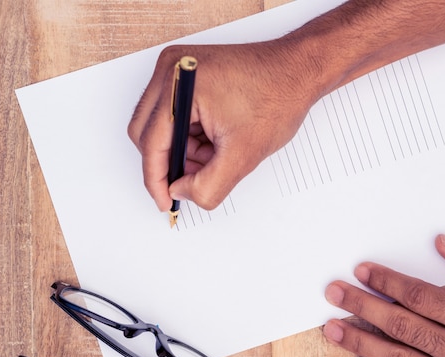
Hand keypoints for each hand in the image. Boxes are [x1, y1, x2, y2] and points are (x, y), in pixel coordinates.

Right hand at [127, 40, 320, 210]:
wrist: (298, 70)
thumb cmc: (278, 96)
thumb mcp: (243, 154)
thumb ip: (207, 185)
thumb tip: (181, 192)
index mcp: (179, 83)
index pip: (150, 142)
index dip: (156, 180)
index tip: (165, 201)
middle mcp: (169, 69)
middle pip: (146, 133)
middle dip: (172, 162)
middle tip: (197, 178)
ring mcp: (177, 68)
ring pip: (160, 126)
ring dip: (184, 149)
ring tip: (218, 152)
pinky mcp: (187, 73)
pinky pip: (174, 114)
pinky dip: (191, 134)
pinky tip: (216, 138)